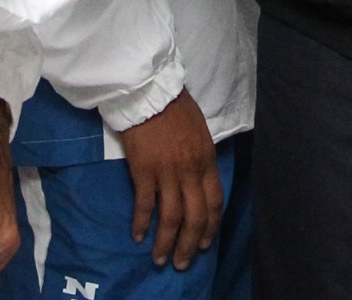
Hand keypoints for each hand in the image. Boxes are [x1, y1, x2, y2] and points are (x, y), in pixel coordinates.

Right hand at [115, 88, 221, 270]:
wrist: (148, 88)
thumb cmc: (173, 104)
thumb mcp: (199, 130)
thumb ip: (200, 156)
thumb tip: (198, 176)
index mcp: (206, 159)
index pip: (214, 202)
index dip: (209, 227)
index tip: (203, 244)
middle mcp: (190, 170)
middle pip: (195, 217)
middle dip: (189, 244)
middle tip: (182, 262)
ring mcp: (167, 172)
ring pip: (171, 217)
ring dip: (166, 242)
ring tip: (160, 259)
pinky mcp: (143, 170)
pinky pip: (145, 204)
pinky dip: (141, 223)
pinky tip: (137, 236)